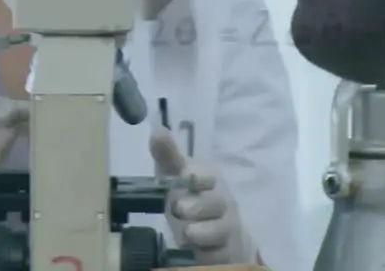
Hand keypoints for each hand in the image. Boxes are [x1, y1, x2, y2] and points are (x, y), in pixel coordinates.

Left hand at [149, 127, 257, 264]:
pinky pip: (221, 255)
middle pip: (216, 203)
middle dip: (199, 205)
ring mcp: (227, 230)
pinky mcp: (226, 253)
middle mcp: (222, 203)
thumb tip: (157, 130)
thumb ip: (168, 155)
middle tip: (179, 208)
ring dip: (204, 231)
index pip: (209, 175)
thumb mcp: (177, 176)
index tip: (190, 177)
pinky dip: (211, 255)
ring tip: (188, 233)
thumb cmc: (193, 197)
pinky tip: (199, 253)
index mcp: (209, 181)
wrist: (220, 234)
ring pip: (221, 230)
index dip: (200, 176)